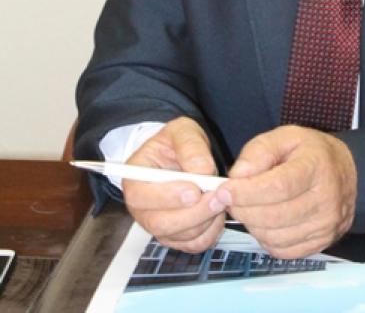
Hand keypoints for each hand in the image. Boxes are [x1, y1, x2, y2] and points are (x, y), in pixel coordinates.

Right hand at [123, 117, 225, 252]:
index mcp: (135, 179)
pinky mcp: (176, 236)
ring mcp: (158, 225)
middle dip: (193, 213)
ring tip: (220, 198)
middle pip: (160, 224)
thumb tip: (202, 171)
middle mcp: (142, 208)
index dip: (167, 197)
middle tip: (217, 197)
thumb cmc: (176, 143)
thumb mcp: (181, 130)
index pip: (141, 197)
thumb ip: (190, 146)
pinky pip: (193, 244)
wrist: (182, 156)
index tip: (194, 190)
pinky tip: (217, 212)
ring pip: (180, 236)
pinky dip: (210, 231)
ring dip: (205, 220)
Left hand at [214, 125, 356, 258]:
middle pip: (273, 216)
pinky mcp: (321, 243)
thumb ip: (259, 151)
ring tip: (249, 207)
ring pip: (274, 236)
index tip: (223, 191)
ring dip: (252, 224)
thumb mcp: (286, 136)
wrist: (346, 171)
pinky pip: (282, 250)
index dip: (246, 192)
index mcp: (317, 166)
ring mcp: (326, 225)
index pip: (278, 187)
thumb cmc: (311, 152)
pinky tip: (264, 221)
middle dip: (243, 209)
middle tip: (231, 199)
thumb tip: (237, 176)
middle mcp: (326, 199)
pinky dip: (265, 238)